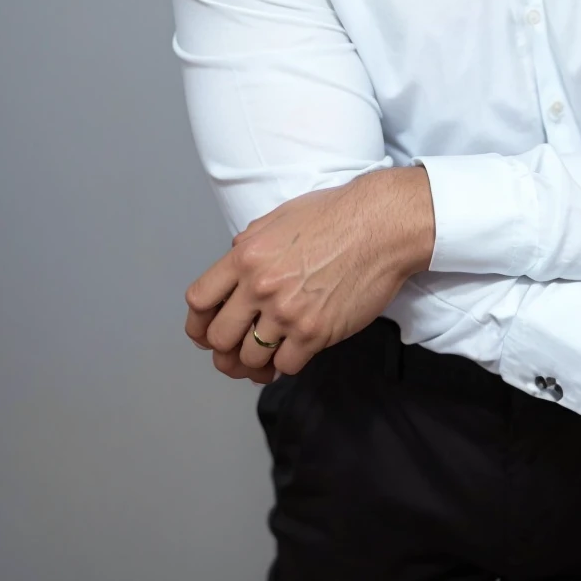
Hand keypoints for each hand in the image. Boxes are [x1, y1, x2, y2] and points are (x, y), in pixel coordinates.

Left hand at [183, 166, 434, 379]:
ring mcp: (288, 312)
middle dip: (224, 347)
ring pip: (249, 357)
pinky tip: (292, 352)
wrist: (382, 225)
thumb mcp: (279, 219)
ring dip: (254, 361)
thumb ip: (250, 246)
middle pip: (219, 337)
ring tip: (263, 357)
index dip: (198, 321)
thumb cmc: (337, 215)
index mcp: (246, 256)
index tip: (205, 330)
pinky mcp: (316, 332)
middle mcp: (261, 286)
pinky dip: (285, 363)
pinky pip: (285, 365)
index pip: (199, 301)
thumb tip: (236, 271)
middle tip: (235, 349)